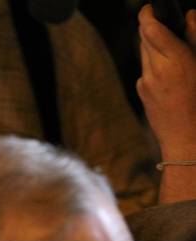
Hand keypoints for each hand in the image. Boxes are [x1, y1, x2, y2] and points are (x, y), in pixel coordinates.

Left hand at [137, 6, 195, 160]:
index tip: (149, 8)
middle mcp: (155, 70)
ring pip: (143, 54)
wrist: (187, 137)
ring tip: (170, 51)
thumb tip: (190, 16)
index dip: (147, 15)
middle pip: (144, 38)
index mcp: (175, 61)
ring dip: (152, 46)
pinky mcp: (141, 91)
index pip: (150, 30)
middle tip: (163, 25)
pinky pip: (145, 70)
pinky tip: (168, 73)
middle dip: (151, 29)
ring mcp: (145, 81)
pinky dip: (153, 65)